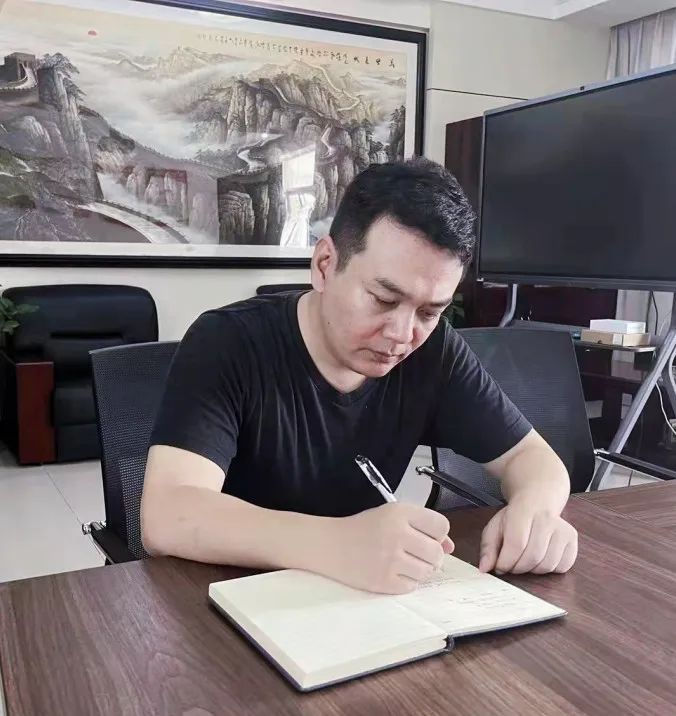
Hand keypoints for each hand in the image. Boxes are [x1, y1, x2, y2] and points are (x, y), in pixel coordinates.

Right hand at [323, 503, 453, 593]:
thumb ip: (422, 527)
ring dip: (420, 570)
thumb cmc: (363, 528)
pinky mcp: (383, 581)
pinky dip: (407, 582)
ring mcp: (390, 560)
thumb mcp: (392, 516)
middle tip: (416, 554)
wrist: (330, 545)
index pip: (441, 525)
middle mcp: (397, 534)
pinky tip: (393, 572)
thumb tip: (450, 546)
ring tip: (404, 563)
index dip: (438, 534)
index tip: (427, 536)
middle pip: (437, 552)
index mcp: (399, 513)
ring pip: (427, 572)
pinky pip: (412, 586)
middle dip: (431, 556)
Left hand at [478, 500, 576, 574]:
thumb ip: (488, 548)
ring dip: (532, 570)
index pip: (516, 544)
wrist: (537, 499)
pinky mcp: (572, 539)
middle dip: (517, 568)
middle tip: (510, 566)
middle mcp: (546, 519)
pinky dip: (548, 570)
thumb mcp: (495, 527)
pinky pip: (562, 566)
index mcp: (523, 512)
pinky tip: (539, 559)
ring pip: (547, 564)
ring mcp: (562, 528)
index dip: (506, 561)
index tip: (499, 567)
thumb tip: (484, 568)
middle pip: (532, 556)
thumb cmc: (514, 517)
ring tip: (523, 561)